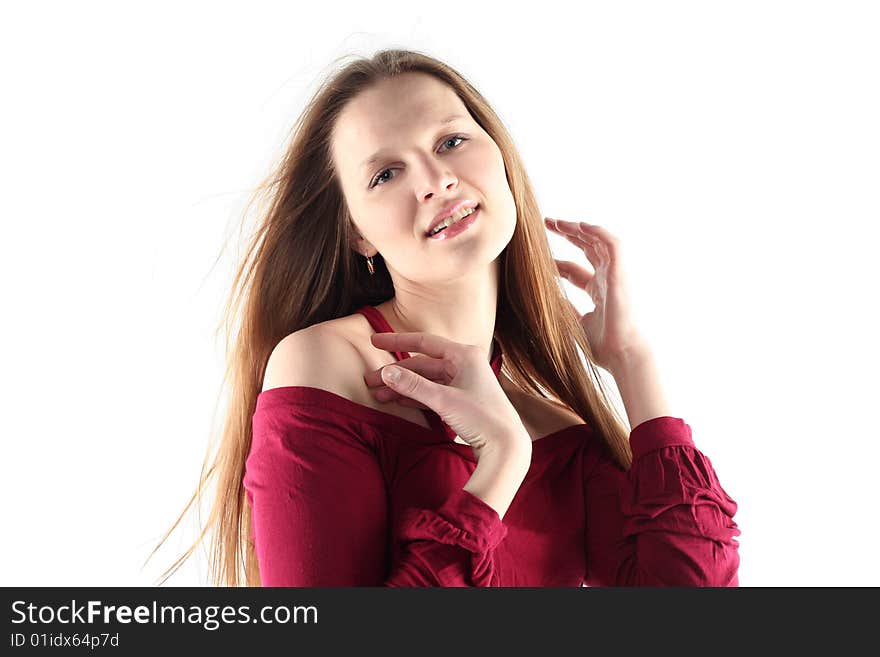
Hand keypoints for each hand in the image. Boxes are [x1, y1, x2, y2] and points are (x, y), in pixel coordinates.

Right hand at [363, 332, 530, 458]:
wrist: (506, 446)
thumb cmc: (482, 419)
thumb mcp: (443, 400)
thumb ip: (413, 385)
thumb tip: (386, 372)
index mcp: (464, 355)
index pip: (423, 342)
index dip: (396, 341)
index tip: (374, 341)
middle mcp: (465, 364)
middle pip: (422, 364)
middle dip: (395, 374)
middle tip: (369, 381)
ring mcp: (464, 382)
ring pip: (426, 380)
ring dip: (403, 387)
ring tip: (378, 396)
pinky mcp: (463, 399)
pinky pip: (433, 392)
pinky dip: (415, 396)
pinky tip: (397, 401)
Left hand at [544, 217, 651, 372]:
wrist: (621, 353)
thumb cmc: (602, 346)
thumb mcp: (575, 324)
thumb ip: (565, 310)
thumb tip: (547, 300)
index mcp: (598, 293)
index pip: (575, 271)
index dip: (558, 264)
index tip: (540, 260)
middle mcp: (607, 280)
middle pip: (588, 250)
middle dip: (569, 236)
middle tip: (548, 224)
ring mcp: (615, 275)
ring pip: (598, 242)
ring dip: (579, 229)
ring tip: (558, 222)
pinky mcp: (620, 273)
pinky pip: (612, 244)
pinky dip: (598, 232)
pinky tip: (580, 226)